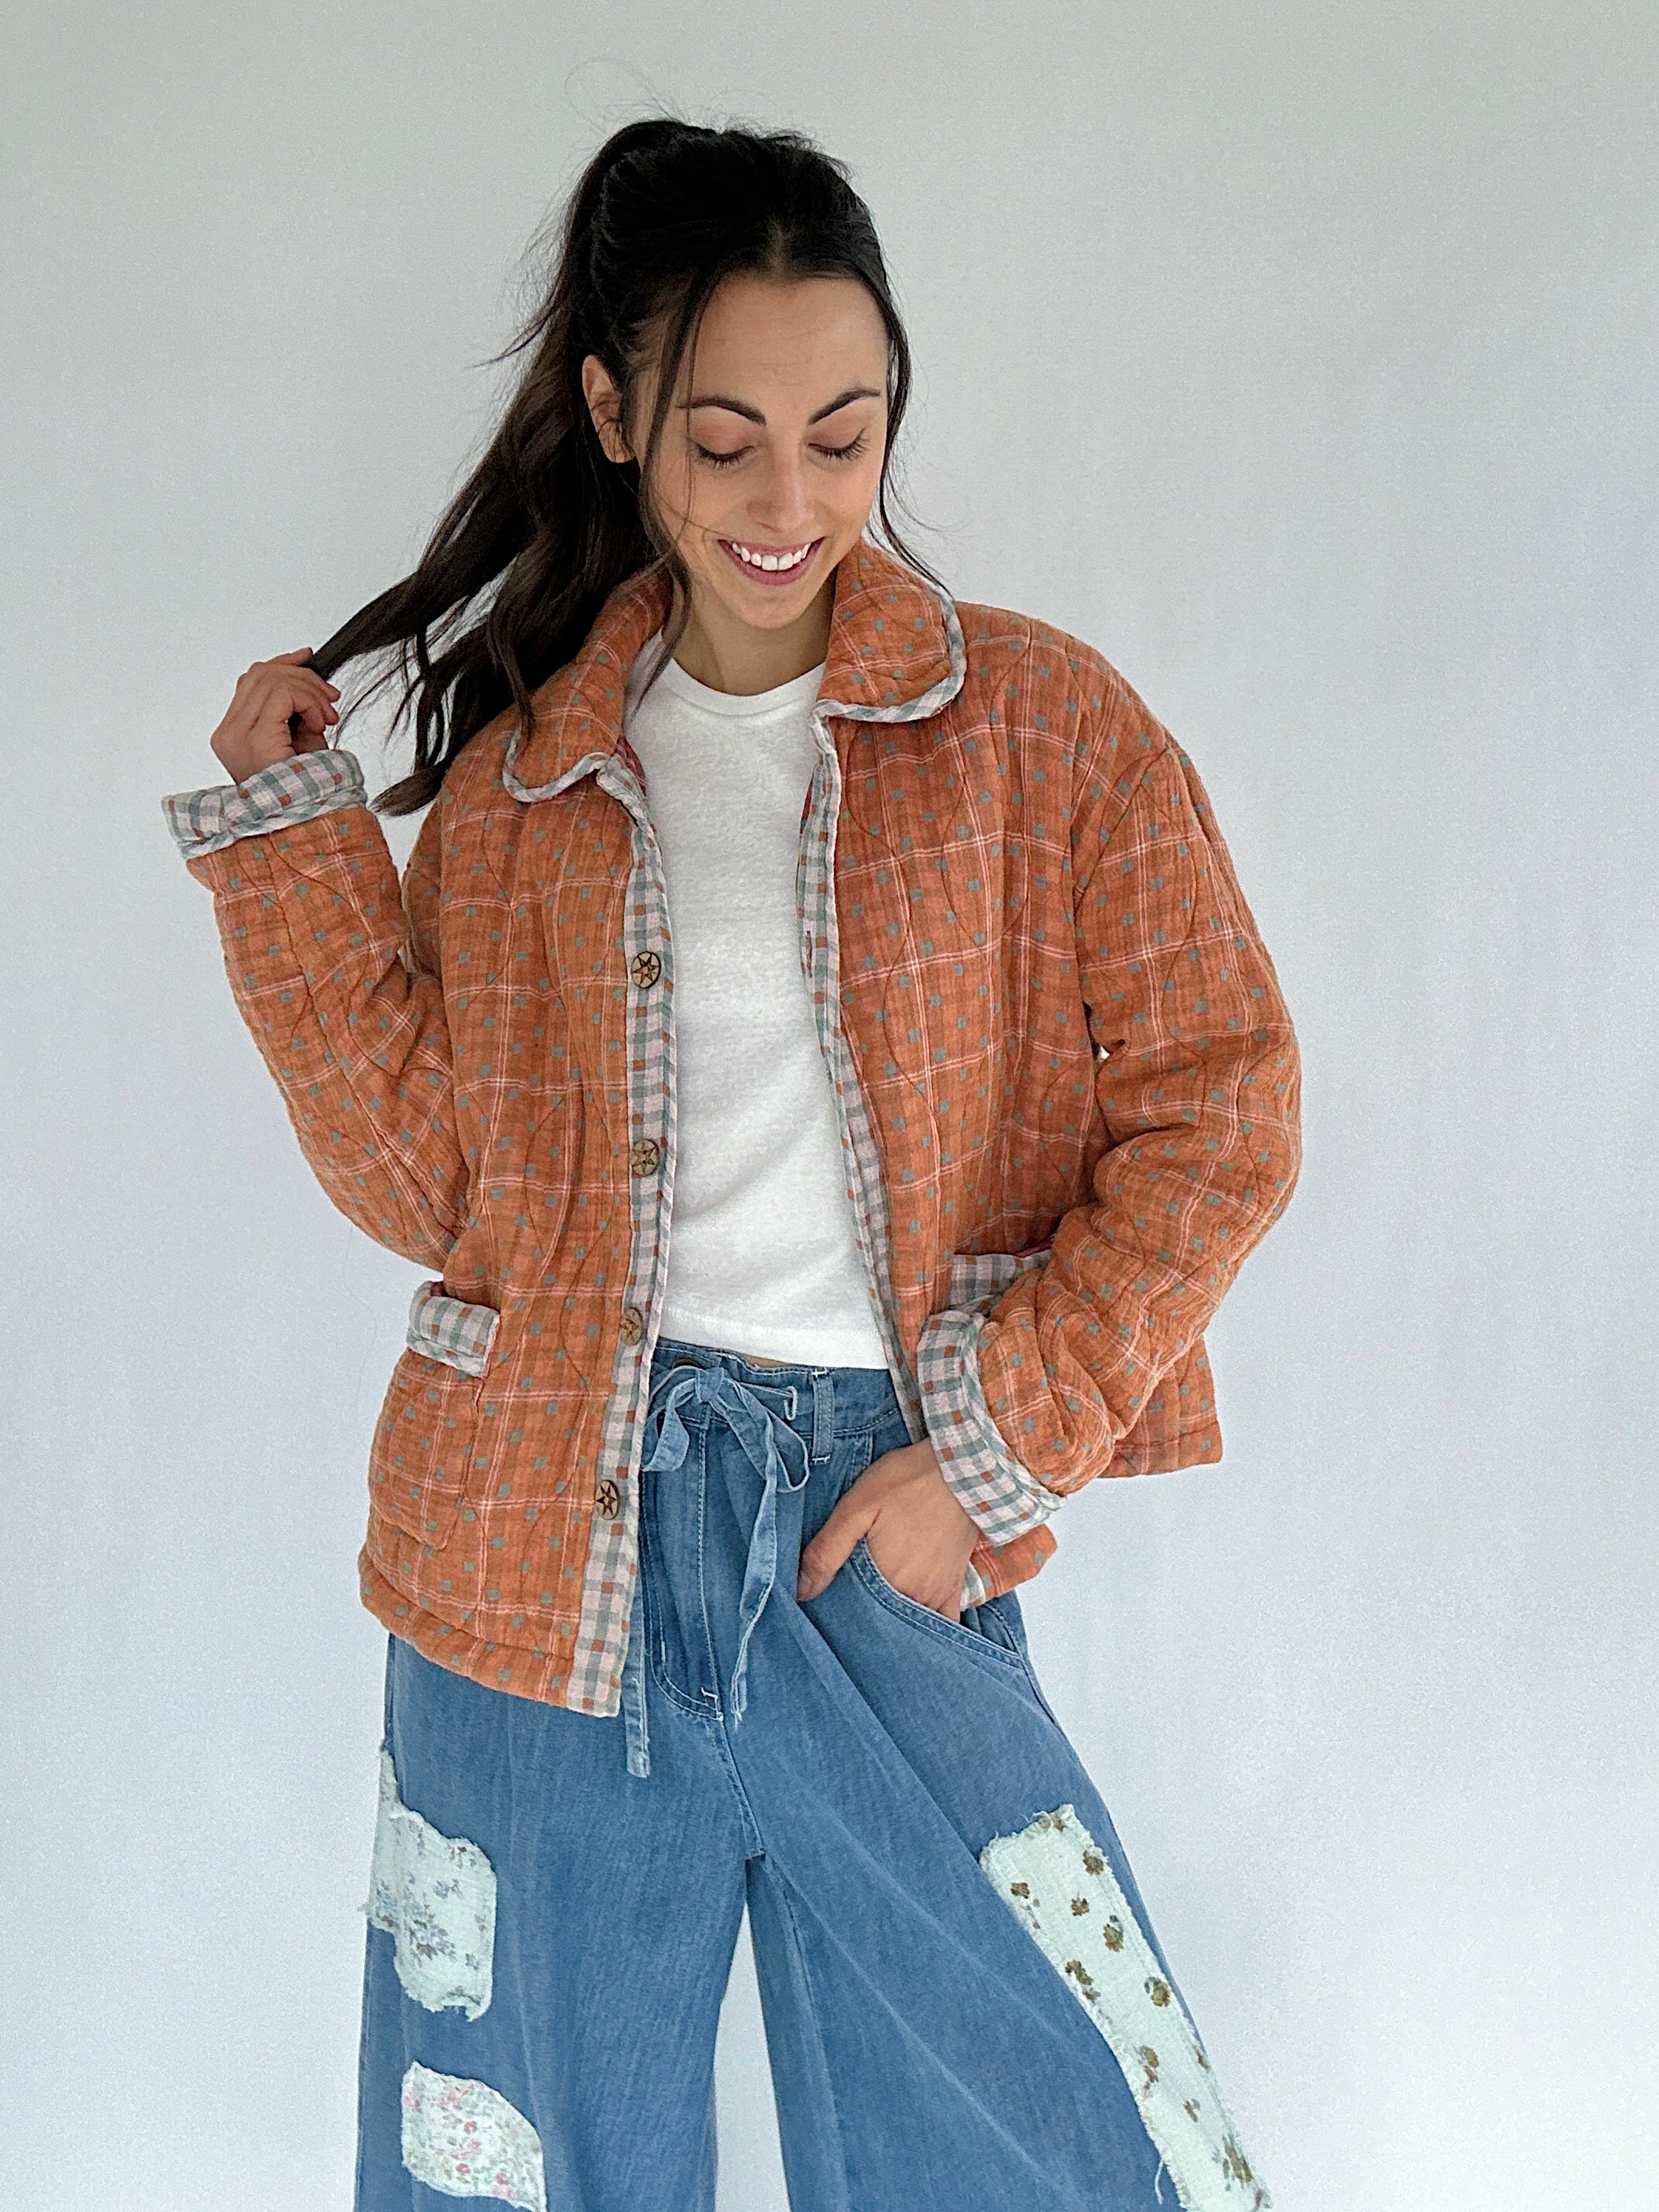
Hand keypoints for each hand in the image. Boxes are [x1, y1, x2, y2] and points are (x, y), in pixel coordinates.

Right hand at [209, 647, 340, 784]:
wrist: (303, 825)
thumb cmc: (303, 789)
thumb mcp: (300, 737)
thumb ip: (295, 704)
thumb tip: (304, 662)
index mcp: (233, 732)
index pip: (251, 680)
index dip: (282, 663)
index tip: (308, 659)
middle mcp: (228, 732)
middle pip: (260, 674)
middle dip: (302, 675)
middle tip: (330, 697)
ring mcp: (236, 736)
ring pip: (271, 678)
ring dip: (310, 690)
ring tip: (327, 716)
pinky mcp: (254, 739)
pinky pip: (282, 694)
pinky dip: (309, 701)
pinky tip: (320, 723)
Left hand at [796, 1438, 979, 1620]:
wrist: (966, 1468)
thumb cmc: (908, 1481)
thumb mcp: (857, 1506)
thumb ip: (827, 1550)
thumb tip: (802, 1590)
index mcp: (885, 1580)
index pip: (853, 1616)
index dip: (837, 1612)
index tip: (825, 1606)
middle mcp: (913, 1595)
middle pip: (881, 1621)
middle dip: (862, 1619)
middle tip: (845, 1604)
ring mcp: (937, 1593)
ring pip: (908, 1623)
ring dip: (890, 1621)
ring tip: (871, 1608)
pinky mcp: (955, 1585)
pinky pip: (944, 1621)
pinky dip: (928, 1625)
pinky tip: (912, 1622)